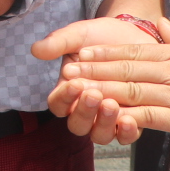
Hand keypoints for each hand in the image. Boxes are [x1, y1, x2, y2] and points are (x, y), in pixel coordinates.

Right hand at [32, 16, 164, 144]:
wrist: (133, 33)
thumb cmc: (100, 37)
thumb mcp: (78, 35)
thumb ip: (58, 42)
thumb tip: (36, 50)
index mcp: (68, 92)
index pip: (57, 104)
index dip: (63, 97)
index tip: (74, 83)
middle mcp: (86, 110)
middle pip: (78, 125)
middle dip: (84, 113)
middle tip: (93, 95)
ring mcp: (108, 118)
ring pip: (100, 135)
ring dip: (104, 124)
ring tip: (112, 105)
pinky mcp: (133, 120)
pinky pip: (127, 136)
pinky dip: (128, 133)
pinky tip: (131, 121)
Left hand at [46, 19, 169, 146]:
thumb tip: (160, 22)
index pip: (131, 50)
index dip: (103, 53)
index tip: (78, 54)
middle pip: (125, 69)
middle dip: (93, 72)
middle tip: (66, 73)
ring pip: (132, 91)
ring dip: (102, 91)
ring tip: (78, 93)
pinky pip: (152, 117)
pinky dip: (129, 117)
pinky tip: (109, 118)